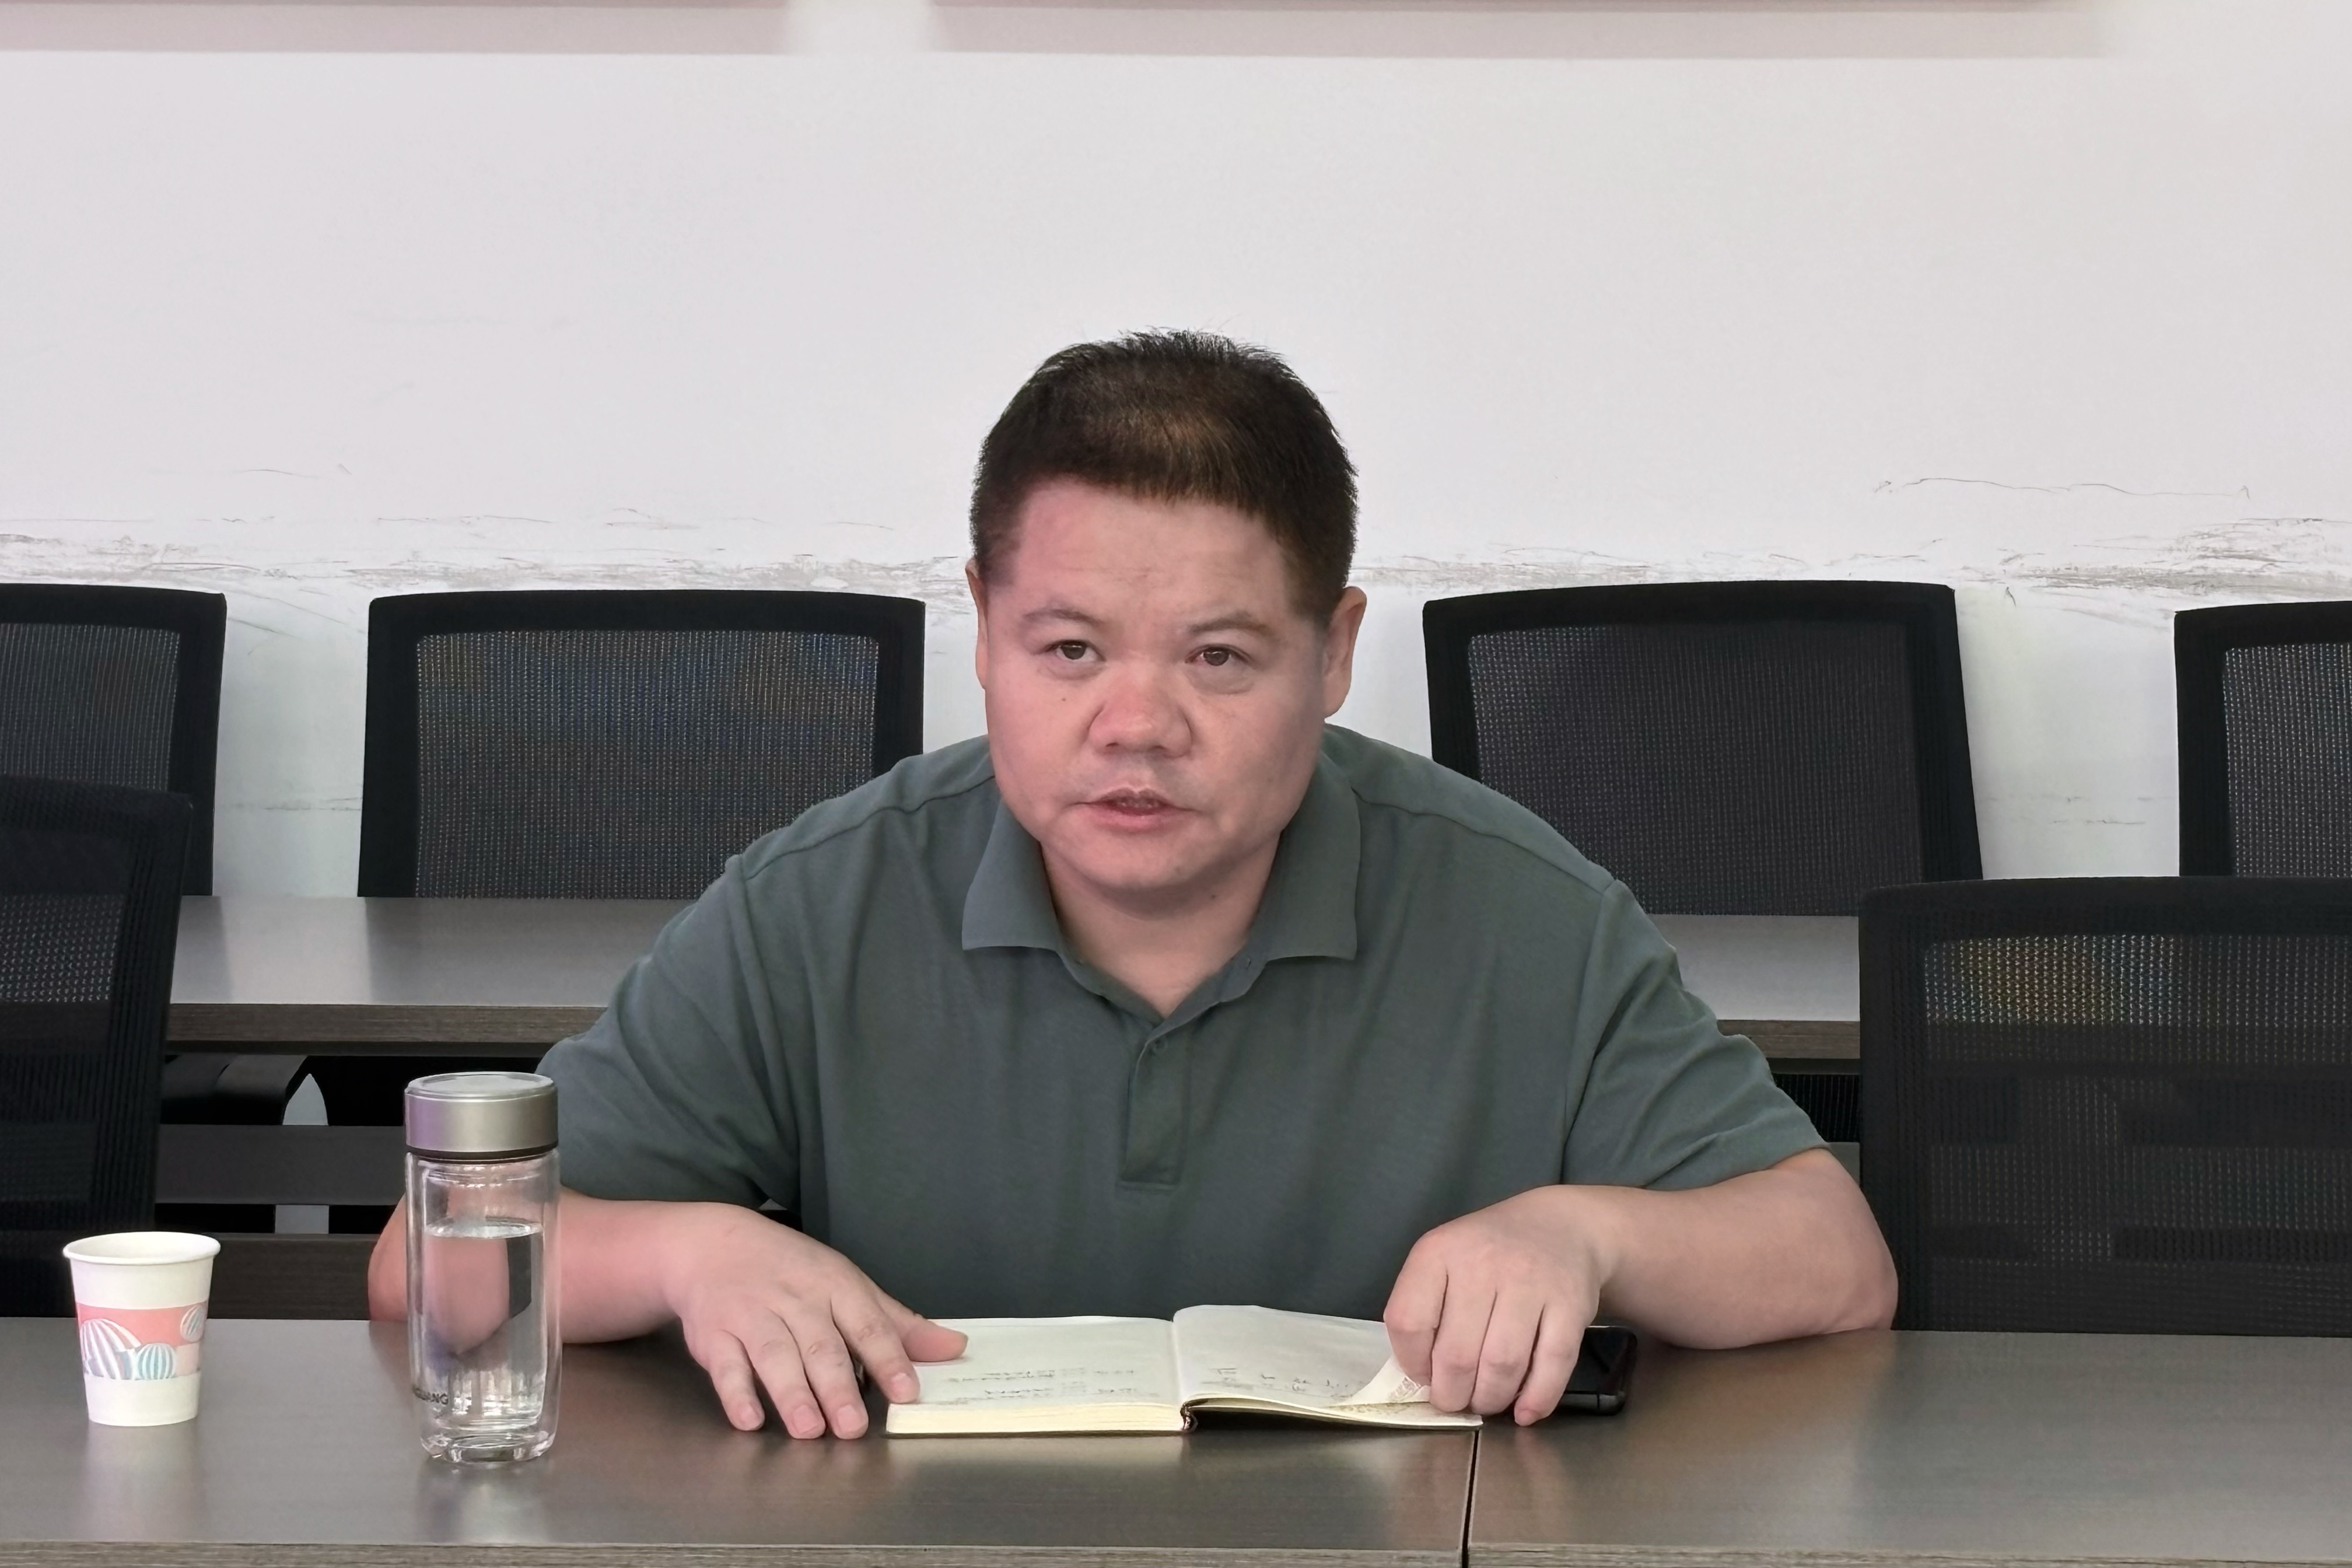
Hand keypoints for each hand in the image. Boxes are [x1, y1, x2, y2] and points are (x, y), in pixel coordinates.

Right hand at [663, 1206, 965, 1438]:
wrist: (712, 1245)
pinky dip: (736, 1392)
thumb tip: (953, 1348)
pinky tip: (750, 1418)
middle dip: (837, 1386)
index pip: (867, 1323)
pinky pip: (724, 1364)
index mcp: (835, 1286)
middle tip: (853, 1426)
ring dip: (791, 1392)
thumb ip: (897, 1325)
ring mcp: (752, 1314)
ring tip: (808, 1428)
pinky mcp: (713, 1333)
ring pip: (774, 1354)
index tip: (907, 1391)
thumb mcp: (848, 1286)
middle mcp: (795, 1299)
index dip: (888, 1358)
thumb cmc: (792, 1271)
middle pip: (820, 1344)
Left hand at [1382, 1187, 1613, 1424]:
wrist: (1560, 1227)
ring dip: (1491, 1399)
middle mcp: (1483, 1263)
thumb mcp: (1444, 1260)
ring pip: (1502, 1365)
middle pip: (1457, 1354)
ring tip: (1486, 1401)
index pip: (1409, 1321)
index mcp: (1439, 1252)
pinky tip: (1524, 1412)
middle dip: (1452, 1395)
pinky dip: (1536, 1399)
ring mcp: (1530, 1283)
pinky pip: (1552, 1365)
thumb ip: (1425, 1309)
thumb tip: (1421, 1380)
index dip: (1412, 1362)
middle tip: (1457, 1401)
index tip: (1424, 1376)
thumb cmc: (1489, 1253)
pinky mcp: (1571, 1304)